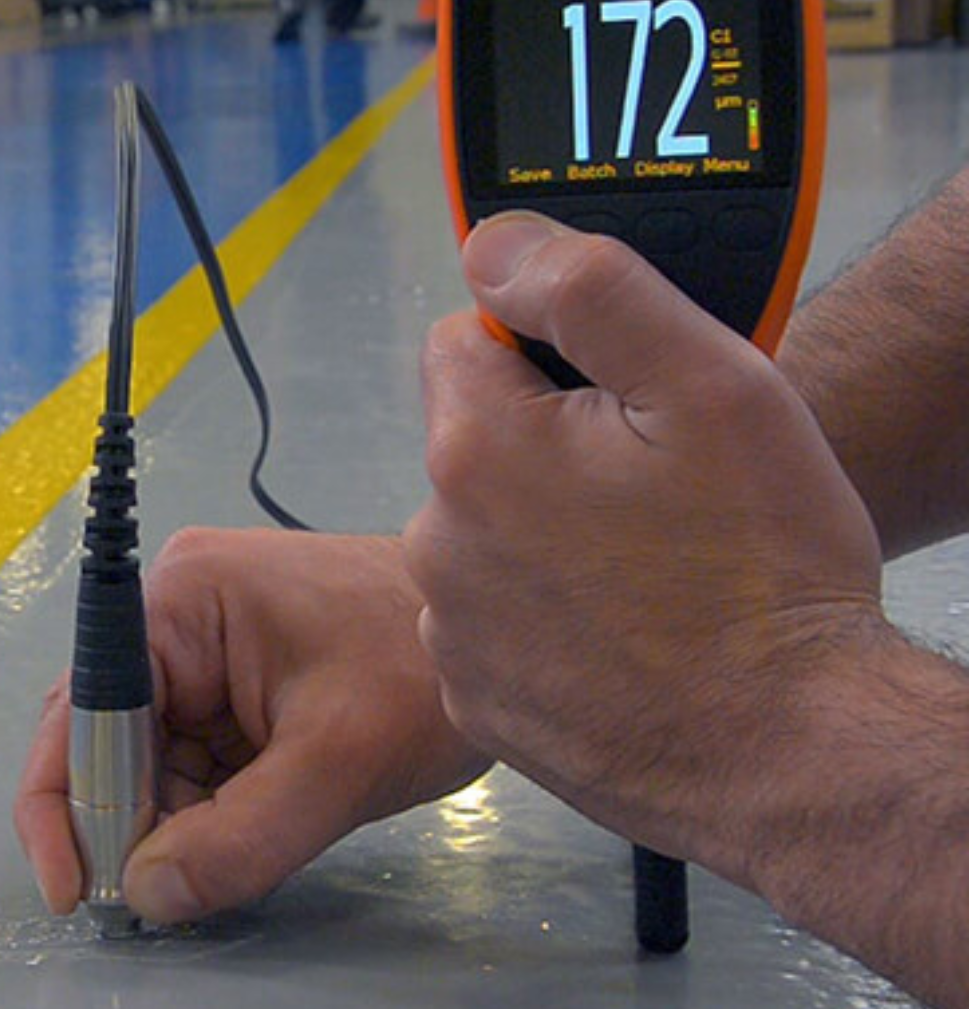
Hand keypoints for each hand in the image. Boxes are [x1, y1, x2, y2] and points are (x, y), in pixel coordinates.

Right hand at [14, 528, 491, 923]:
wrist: (506, 637)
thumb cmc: (427, 669)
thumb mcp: (335, 763)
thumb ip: (238, 839)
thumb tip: (147, 892)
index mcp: (182, 601)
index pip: (82, 709)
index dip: (64, 806)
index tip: (77, 891)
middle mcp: (179, 615)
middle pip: (108, 738)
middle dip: (129, 823)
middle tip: (165, 895)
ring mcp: (209, 648)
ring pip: (152, 757)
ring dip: (173, 822)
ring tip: (226, 861)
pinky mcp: (239, 680)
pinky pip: (195, 757)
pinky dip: (207, 809)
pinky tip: (246, 832)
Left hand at [403, 213, 887, 889]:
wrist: (793, 751)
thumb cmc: (762, 571)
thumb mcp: (706, 383)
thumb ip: (587, 289)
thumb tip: (492, 245)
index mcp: (475, 450)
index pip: (464, 339)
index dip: (543, 350)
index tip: (616, 397)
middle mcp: (435, 542)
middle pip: (473, 442)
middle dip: (546, 446)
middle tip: (651, 490)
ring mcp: (452, 631)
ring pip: (484, 534)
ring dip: (543, 533)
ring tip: (645, 570)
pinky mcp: (477, 701)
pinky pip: (494, 620)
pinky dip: (542, 616)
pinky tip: (621, 632)